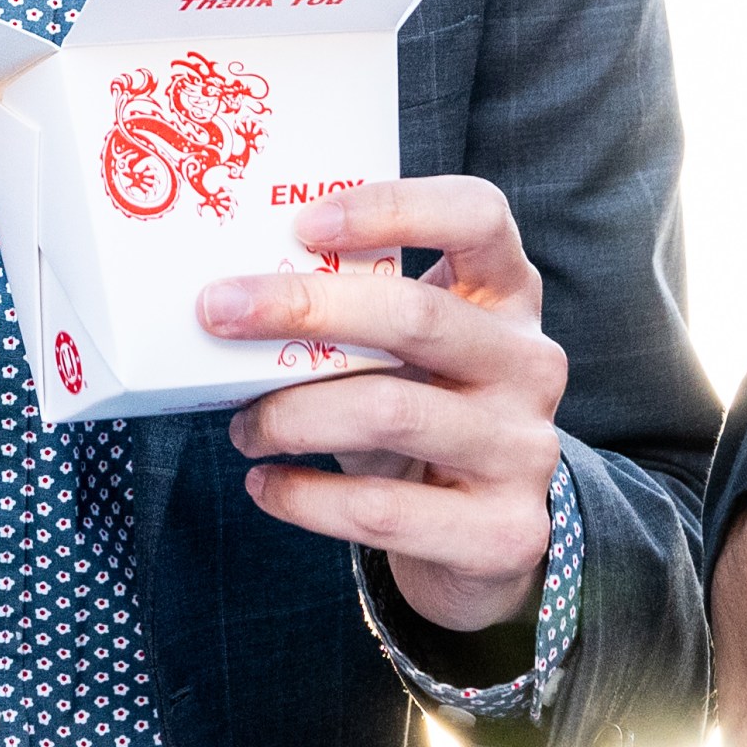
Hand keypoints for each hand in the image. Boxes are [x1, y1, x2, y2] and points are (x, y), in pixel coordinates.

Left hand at [202, 176, 568, 634]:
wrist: (484, 538)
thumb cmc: (420, 415)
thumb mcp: (402, 352)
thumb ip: (351, 314)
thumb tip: (227, 294)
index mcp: (506, 294)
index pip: (477, 215)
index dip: (393, 208)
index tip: (303, 225)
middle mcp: (529, 362)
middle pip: (416, 315)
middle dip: (302, 308)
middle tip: (217, 311)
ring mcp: (524, 447)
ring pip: (391, 412)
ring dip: (291, 415)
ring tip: (243, 427)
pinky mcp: (505, 531)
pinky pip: (383, 509)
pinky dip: (305, 497)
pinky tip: (266, 485)